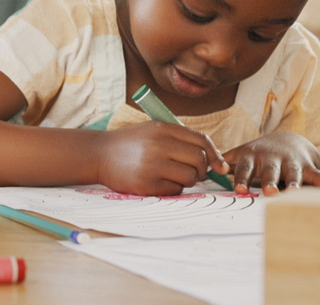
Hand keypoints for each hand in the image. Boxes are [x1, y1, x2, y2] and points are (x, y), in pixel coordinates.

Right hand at [91, 122, 225, 195]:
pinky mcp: (145, 184)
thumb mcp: (153, 130)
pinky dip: (173, 189)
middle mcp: (159, 145)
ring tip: (174, 177)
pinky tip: (161, 183)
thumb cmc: (131, 143)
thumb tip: (212, 160)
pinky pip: (174, 190)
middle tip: (194, 173)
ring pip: (189, 177)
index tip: (219, 166)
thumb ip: (179, 139)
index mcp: (163, 129)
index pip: (201, 141)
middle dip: (202, 170)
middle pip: (199, 160)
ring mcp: (152, 165)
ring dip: (187, 180)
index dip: (215, 154)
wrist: (99, 154)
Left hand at [223, 130, 319, 194]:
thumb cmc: (257, 154)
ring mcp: (291, 163)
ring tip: (295, 193)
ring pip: (293, 174)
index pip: (245, 168)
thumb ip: (225, 163)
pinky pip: (317, 176)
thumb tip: (207, 171)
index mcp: (253, 157)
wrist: (287, 139)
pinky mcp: (308, 167)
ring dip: (294, 184)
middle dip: (269, 181)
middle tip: (268, 193)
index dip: (242, 178)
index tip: (240, 189)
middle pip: (270, 171)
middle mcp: (272, 159)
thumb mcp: (240, 154)